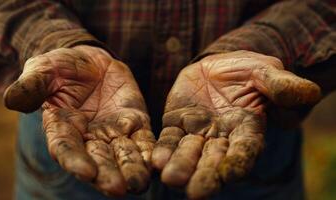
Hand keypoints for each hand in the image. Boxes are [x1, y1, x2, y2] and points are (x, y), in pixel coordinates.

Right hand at [4, 45, 154, 195]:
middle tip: (117, 188)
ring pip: (123, 155)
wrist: (92, 61)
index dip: (75, 161)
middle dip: (107, 174)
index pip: (66, 149)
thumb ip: (32, 85)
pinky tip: (156, 163)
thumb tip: (12, 100)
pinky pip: (144, 141)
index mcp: (63, 128)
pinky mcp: (136, 123)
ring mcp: (114, 132)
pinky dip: (149, 153)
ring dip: (131, 170)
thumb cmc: (63, 67)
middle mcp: (89, 137)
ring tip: (139, 184)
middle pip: (98, 160)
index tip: (86, 172)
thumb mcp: (44, 70)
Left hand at [152, 51, 320, 198]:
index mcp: (247, 129)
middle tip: (194, 193)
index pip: (245, 150)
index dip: (238, 161)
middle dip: (205, 175)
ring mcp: (197, 132)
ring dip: (181, 166)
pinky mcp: (176, 123)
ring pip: (188, 152)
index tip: (230, 174)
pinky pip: (169, 139)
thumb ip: (281, 84)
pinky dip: (163, 150)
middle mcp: (221, 137)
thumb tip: (307, 93)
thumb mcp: (265, 71)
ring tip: (171, 179)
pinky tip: (156, 161)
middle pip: (214, 160)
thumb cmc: (246, 70)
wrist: (217, 65)